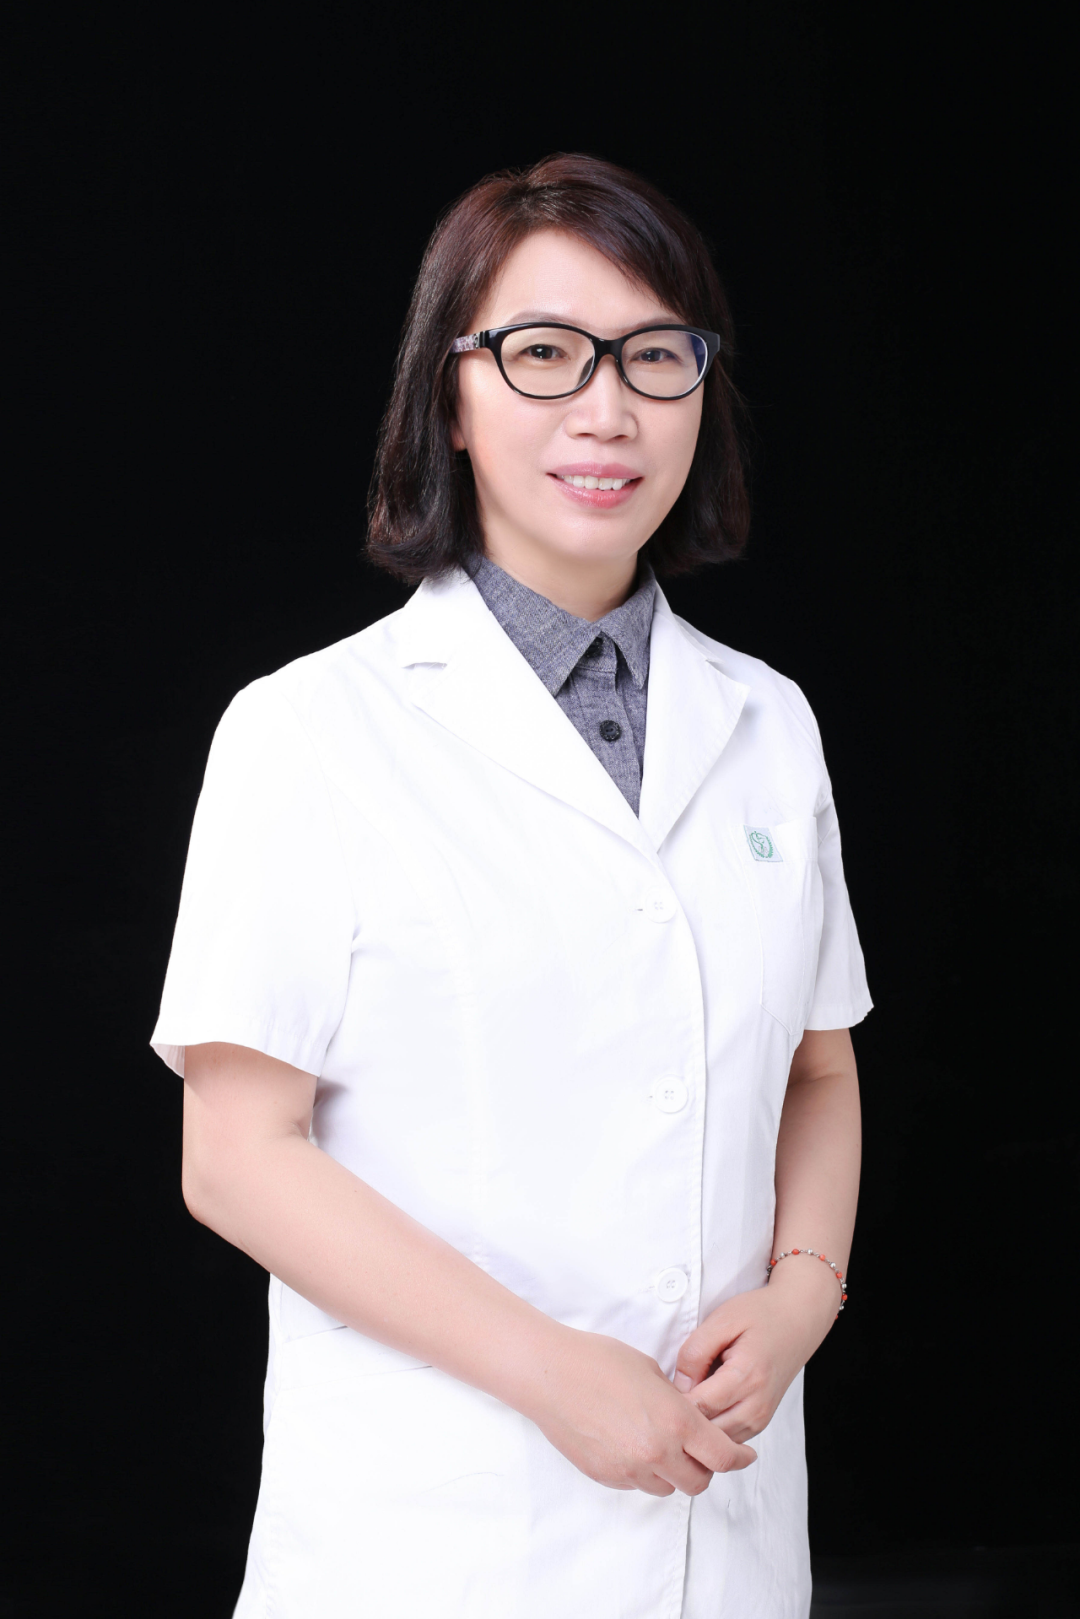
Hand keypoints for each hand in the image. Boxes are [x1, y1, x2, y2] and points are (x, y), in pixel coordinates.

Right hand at [523, 1328, 756, 1496]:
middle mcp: (657, 1453)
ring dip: (672, 1472)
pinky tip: (631, 1445)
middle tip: (700, 1450)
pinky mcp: (606, 1477)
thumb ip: (676, 1401)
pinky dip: (643, 1472)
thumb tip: (685, 1418)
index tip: (745, 1455)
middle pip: (699, 1482)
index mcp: (676, 1422)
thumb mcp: (651, 1370)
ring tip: (660, 1445)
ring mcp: (629, 1469)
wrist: (551, 1374)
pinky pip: (637, 1484)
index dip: (740, 1459)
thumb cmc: (598, 1361)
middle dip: (705, 1467)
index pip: (723, 1457)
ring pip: (667, 1487)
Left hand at [673, 1261, 839, 1443]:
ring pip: (717, 1442)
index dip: (673, 1402)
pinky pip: (727, 1437)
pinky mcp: (760, 1422)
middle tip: (664, 1399)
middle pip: (707, 1431)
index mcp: (747, 1376)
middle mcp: (757, 1405)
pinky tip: (700, 1406)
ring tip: (682, 1401)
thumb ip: (695, 1353)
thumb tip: (677, 1387)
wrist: (797, 1320)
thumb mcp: (721, 1320)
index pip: (699, 1407)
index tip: (657, 1391)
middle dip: (682, 1420)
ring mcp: (761, 1418)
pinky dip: (711, 1427)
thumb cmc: (760, 1315)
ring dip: (697, 1427)